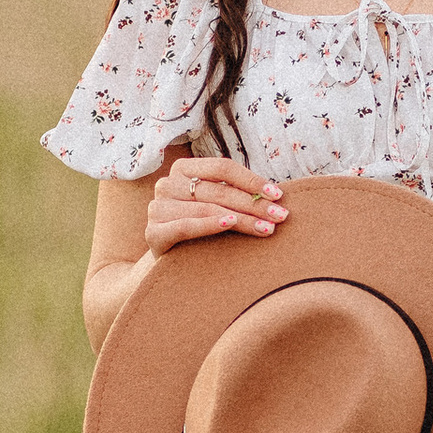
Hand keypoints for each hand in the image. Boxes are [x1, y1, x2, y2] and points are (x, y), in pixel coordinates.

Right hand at [144, 158, 286, 252]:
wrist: (168, 264)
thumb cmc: (199, 230)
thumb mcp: (215, 206)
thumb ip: (234, 195)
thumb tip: (274, 195)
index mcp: (182, 169)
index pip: (222, 168)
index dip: (251, 180)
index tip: (277, 194)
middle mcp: (166, 184)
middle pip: (218, 190)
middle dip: (253, 203)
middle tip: (280, 215)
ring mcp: (157, 208)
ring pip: (207, 208)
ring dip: (241, 219)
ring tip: (266, 228)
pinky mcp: (153, 233)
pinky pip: (185, 226)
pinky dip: (209, 225)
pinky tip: (229, 224)